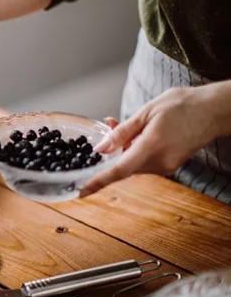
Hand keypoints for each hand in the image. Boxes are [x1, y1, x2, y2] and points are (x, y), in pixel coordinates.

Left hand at [80, 86, 221, 196]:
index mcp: (151, 148)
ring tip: (123, 123)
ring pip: (133, 163)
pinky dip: (135, 150)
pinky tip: (137, 133)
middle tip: (109, 125)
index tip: (81, 191)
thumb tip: (101, 149)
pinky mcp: (170, 164)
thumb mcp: (146, 112)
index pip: (118, 170)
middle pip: (123, 165)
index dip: (98, 181)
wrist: (214, 110)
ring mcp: (166, 166)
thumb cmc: (183, 106)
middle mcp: (159, 162)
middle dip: (111, 151)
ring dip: (123, 148)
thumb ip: (121, 132)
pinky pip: (144, 161)